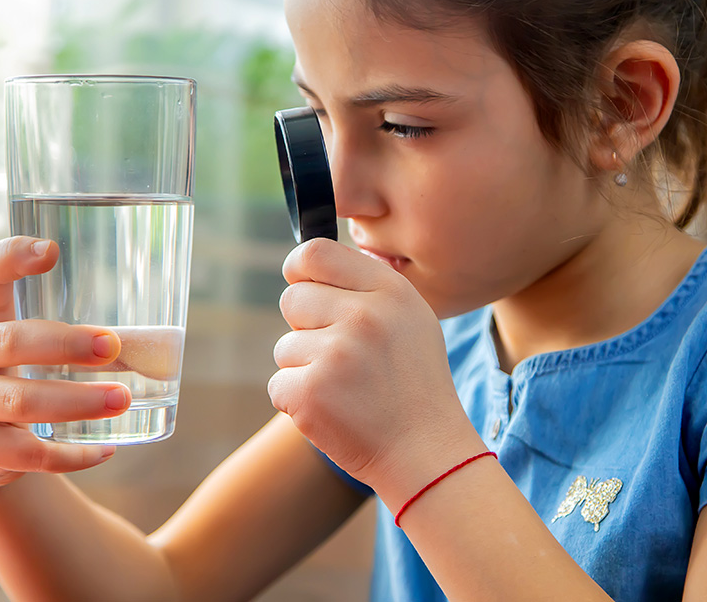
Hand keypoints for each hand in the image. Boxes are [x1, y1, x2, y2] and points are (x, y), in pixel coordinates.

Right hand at [0, 236, 131, 494]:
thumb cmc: (23, 380)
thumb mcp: (35, 351)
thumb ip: (80, 338)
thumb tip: (165, 340)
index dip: (12, 257)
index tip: (52, 250)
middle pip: (11, 342)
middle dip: (66, 344)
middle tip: (114, 346)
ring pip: (21, 402)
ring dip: (78, 401)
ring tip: (121, 399)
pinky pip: (28, 454)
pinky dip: (71, 454)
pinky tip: (105, 451)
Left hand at [269, 239, 480, 496]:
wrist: (427, 453)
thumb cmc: (413, 386)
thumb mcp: (409, 321)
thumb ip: (365, 288)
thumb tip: (307, 264)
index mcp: (389, 291)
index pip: (316, 253)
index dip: (299, 268)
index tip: (302, 284)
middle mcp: (364, 315)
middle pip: (292, 299)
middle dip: (305, 328)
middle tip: (342, 359)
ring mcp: (336, 353)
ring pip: (285, 347)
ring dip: (305, 370)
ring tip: (347, 390)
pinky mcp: (310, 391)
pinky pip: (279, 384)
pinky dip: (298, 402)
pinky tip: (335, 412)